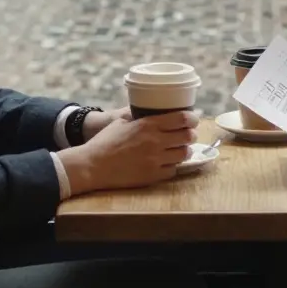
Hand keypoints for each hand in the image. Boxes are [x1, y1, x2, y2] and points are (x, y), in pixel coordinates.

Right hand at [59, 111, 198, 194]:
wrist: (93, 166)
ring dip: (184, 151)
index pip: (182, 118)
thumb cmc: (104, 142)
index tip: (193, 120)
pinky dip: (172, 166)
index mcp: (148, 125)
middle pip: (187, 136)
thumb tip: (150, 112)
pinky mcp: (153, 176)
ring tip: (179, 150)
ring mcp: (155, 160)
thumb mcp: (121, 122)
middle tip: (187, 135)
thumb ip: (137, 117)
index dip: (192, 118)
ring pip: (184, 154)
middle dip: (190, 135)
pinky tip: (166, 163)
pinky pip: (173, 170)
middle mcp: (155, 141)